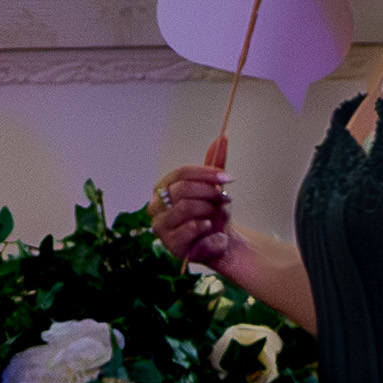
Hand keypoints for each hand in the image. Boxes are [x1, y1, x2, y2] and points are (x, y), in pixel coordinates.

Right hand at [147, 141, 230, 266]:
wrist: (220, 240)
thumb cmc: (213, 212)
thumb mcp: (215, 185)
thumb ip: (216, 162)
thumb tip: (222, 137)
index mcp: (163, 188)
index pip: (181, 174)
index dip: (205, 173)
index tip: (227, 177)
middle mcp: (156, 207)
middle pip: (183, 189)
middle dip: (209, 192)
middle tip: (225, 198)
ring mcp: (161, 227)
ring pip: (187, 207)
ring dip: (210, 210)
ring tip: (218, 215)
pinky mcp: (170, 246)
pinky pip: (192, 229)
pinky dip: (210, 229)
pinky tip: (214, 231)